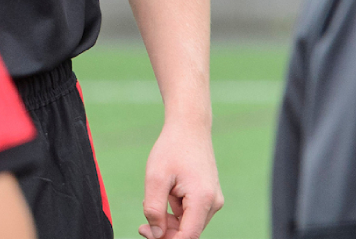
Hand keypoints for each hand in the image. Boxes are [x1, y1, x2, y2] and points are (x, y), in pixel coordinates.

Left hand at [138, 119, 222, 238]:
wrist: (189, 127)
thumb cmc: (171, 149)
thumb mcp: (155, 178)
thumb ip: (154, 209)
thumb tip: (156, 234)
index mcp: (203, 199)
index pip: (188, 237)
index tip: (147, 232)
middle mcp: (213, 203)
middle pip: (188, 232)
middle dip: (165, 231)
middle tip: (142, 225)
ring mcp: (213, 200)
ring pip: (189, 224)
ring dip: (169, 220)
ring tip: (152, 199)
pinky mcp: (209, 196)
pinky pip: (191, 213)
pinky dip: (175, 211)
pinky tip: (164, 196)